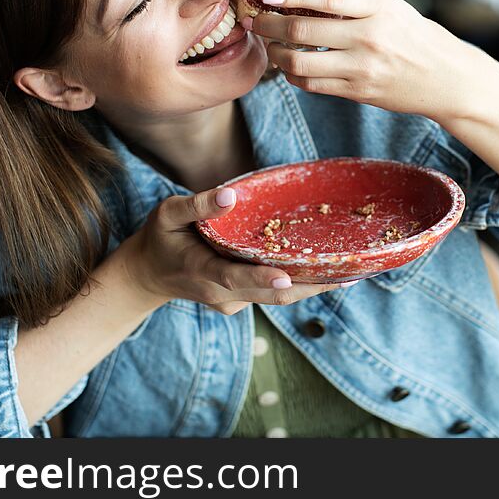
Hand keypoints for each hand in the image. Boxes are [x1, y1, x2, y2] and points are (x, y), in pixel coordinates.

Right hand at [127, 186, 353, 314]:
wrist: (147, 277)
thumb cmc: (160, 238)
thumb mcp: (167, 214)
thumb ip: (197, 205)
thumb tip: (231, 196)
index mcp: (201, 270)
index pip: (234, 277)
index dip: (262, 278)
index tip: (288, 276)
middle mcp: (222, 293)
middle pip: (271, 294)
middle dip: (310, 285)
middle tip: (348, 271)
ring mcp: (233, 302)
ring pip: (278, 297)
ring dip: (312, 286)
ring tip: (351, 269)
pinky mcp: (242, 301)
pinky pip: (273, 293)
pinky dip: (299, 282)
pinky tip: (326, 268)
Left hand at [244, 0, 498, 122]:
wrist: (447, 79)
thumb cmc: (416, 37)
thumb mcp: (391, 8)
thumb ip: (352, 3)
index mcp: (378, 6)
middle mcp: (369, 37)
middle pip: (303, 31)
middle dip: (270, 26)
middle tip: (254, 22)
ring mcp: (362, 68)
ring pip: (301, 63)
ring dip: (278, 55)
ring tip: (272, 47)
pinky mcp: (358, 92)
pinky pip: (313, 85)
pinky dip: (295, 76)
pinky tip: (291, 68)